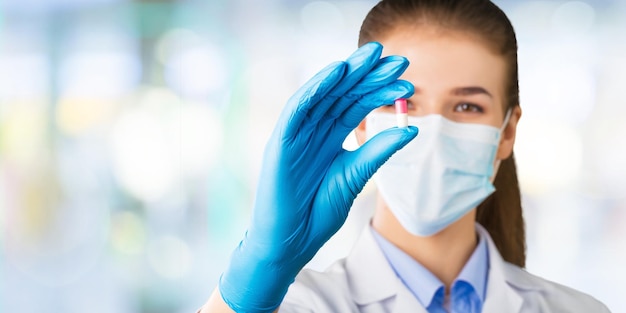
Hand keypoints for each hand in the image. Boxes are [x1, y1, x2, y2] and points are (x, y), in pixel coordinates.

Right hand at [219, 42, 417, 312]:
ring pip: (322, 93)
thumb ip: (378, 151)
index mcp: (330, 137)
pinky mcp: (280, 140)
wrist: (292, 241)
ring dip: (347, 73)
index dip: (380, 91)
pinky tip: (338, 72)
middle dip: (369, 75)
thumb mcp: (356, 176)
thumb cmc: (319, 211)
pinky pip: (298, 108)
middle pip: (343, 93)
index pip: (357, 105)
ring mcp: (296, 132)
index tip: (408, 83)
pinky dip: (316, 87)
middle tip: (398, 60)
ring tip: (374, 57)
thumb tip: (412, 129)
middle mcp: (313, 129)